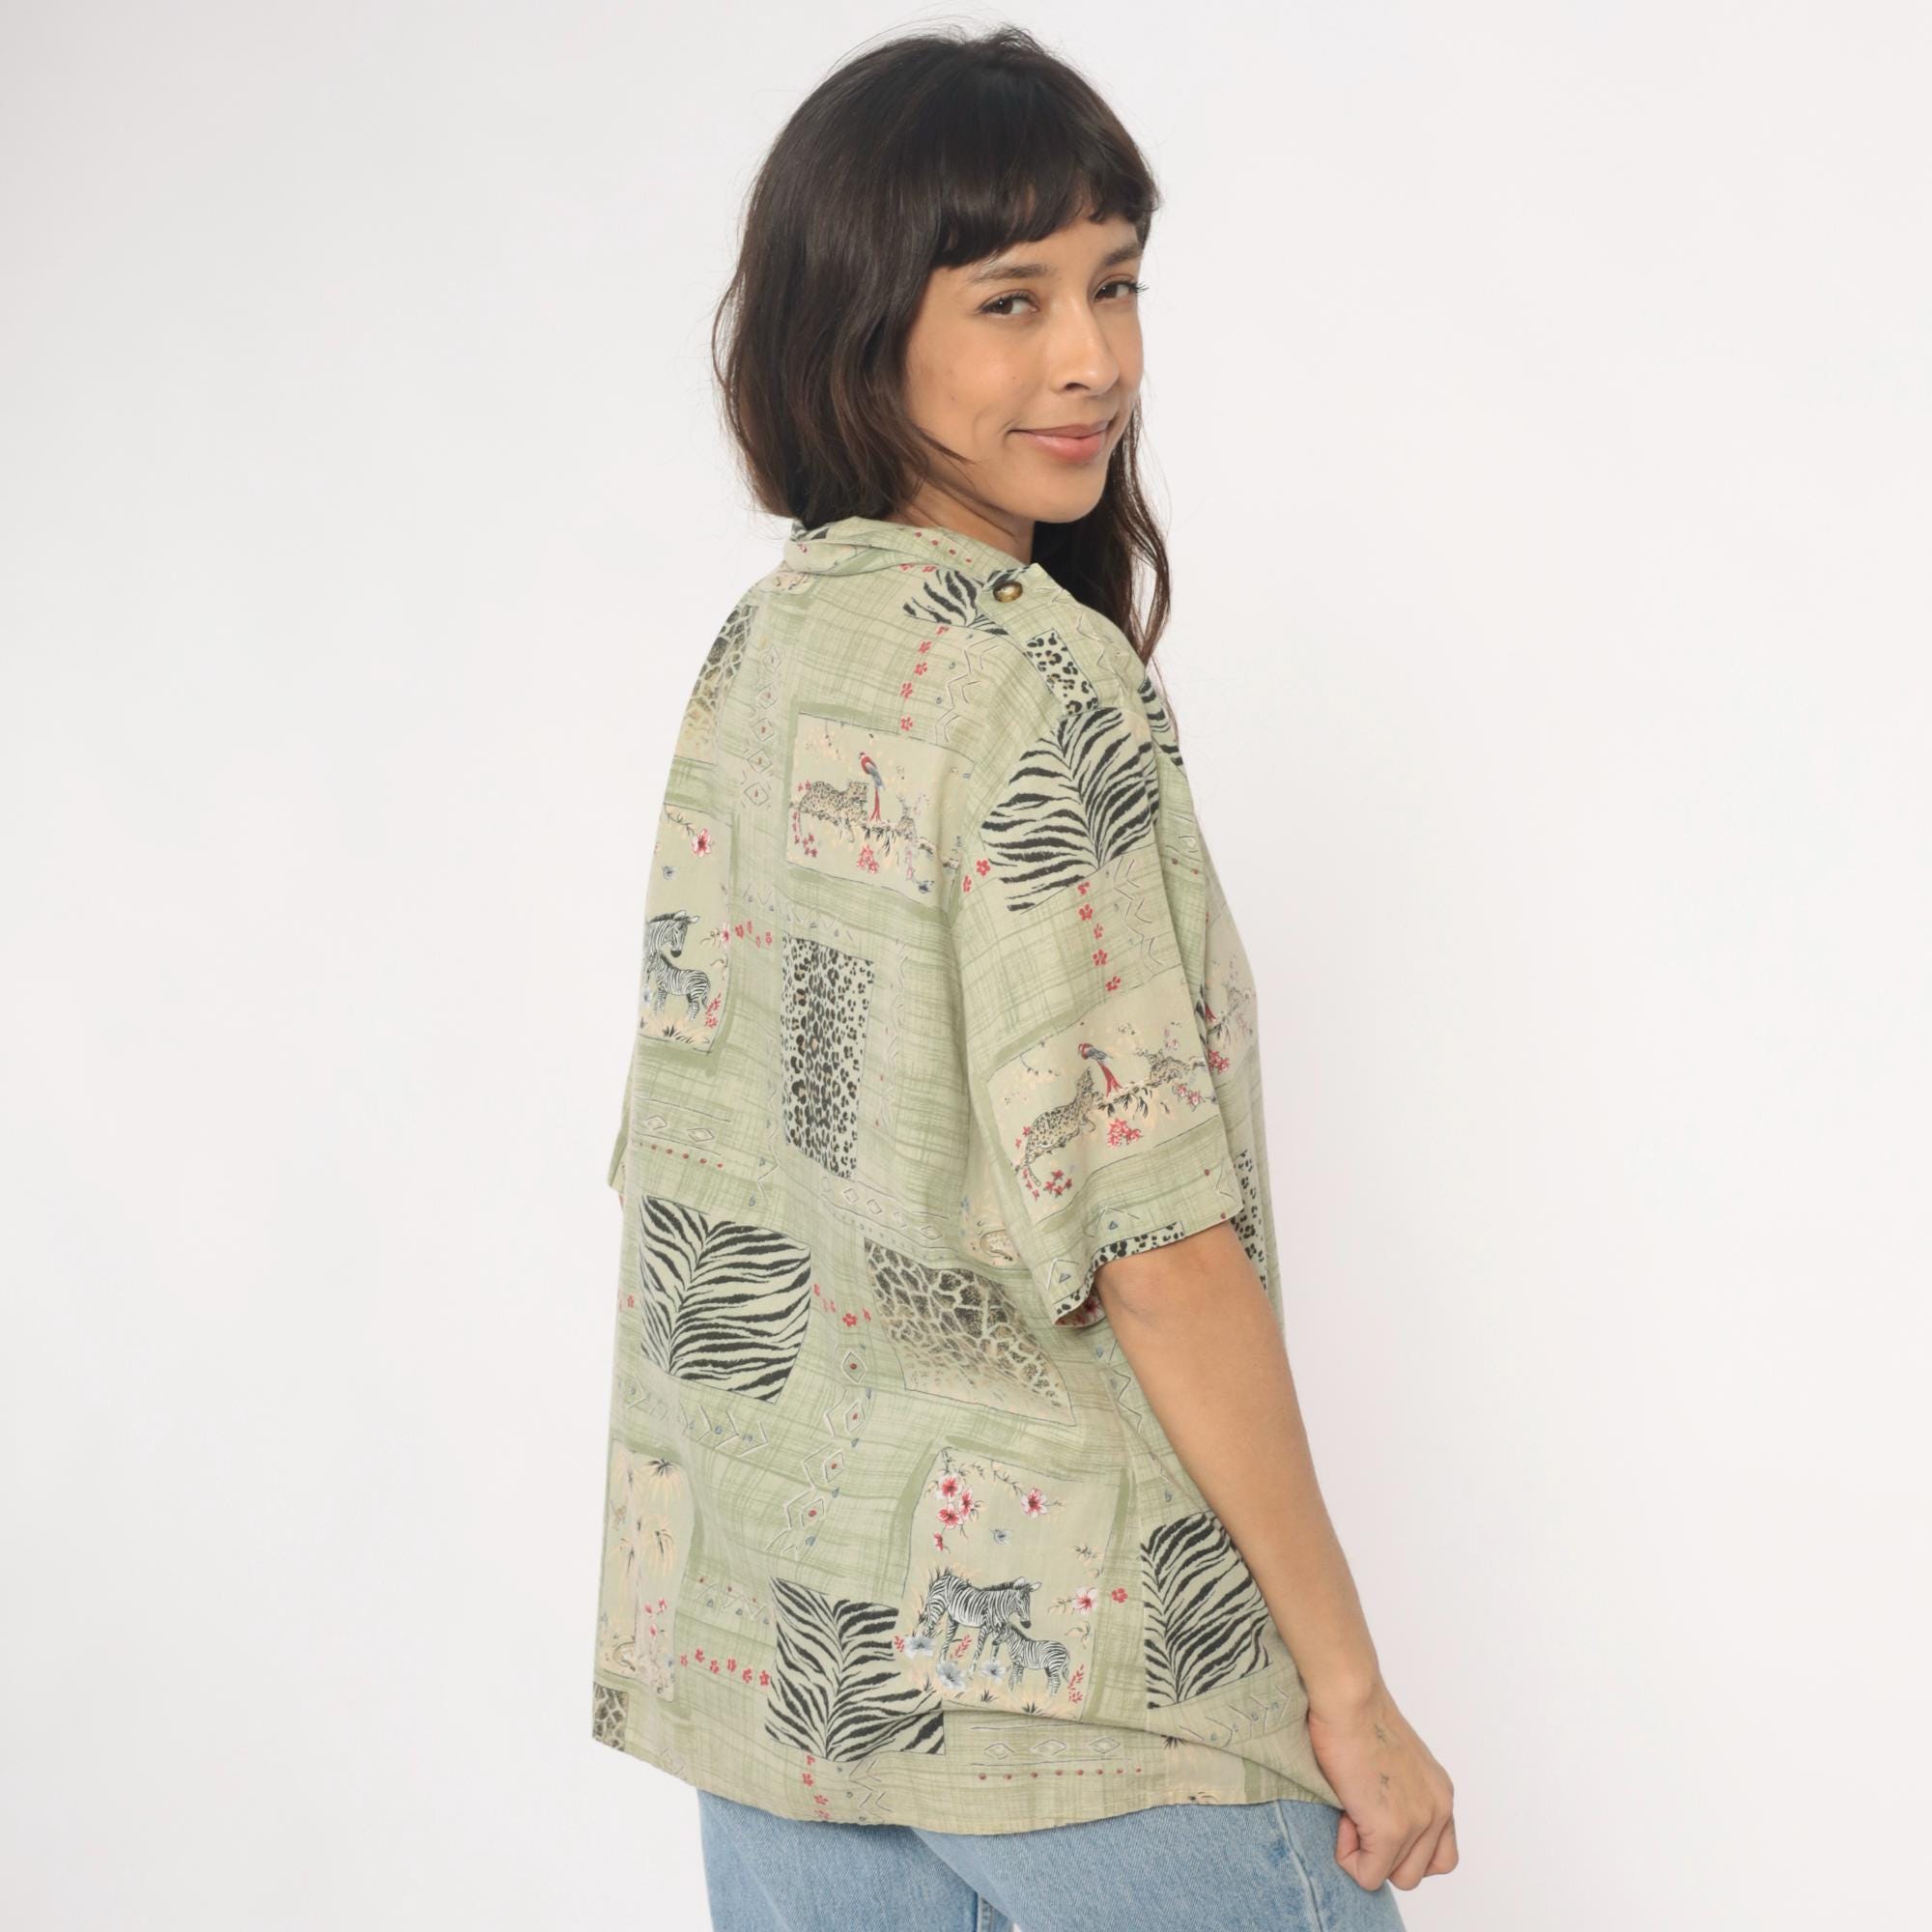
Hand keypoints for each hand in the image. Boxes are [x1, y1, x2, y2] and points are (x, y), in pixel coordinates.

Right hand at [1306, 1674, 1456, 1891]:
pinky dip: (1349, 1857)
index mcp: (1440, 1793)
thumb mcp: (1397, 1759)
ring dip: (1368, 1856)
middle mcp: (1439, 1809)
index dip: (1403, 1847)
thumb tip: (1374, 1819)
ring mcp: (1418, 1822)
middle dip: (1384, 1854)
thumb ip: (1401, 1794)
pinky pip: (1368, 1875)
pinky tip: (1342, 1817)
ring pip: (1395, 1878)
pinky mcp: (1391, 1830)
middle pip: (1418, 1871)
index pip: (1439, 1854)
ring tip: (1350, 1812)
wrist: (1349, 1696)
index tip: (1374, 1813)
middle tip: (1360, 1812)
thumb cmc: (1359, 1711)